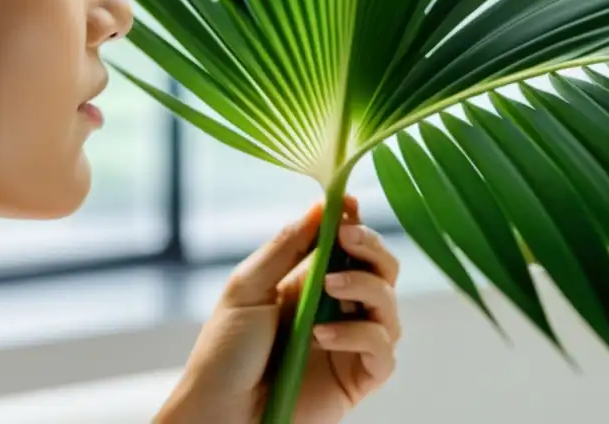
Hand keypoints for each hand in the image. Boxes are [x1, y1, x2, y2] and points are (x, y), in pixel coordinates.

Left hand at [155, 196, 400, 423]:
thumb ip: (287, 247)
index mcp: (311, 282)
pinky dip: (360, 335)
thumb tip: (322, 205)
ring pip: (390, 306)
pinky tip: (324, 336)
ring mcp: (351, 343)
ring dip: (365, 286)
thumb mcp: (247, 287)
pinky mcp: (358, 379)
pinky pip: (383, 350)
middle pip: (382, 269)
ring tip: (329, 286)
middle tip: (348, 237)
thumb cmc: (224, 353)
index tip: (349, 205)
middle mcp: (338, 308)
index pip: (349, 244)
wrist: (218, 413)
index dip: (355, 222)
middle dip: (371, 246)